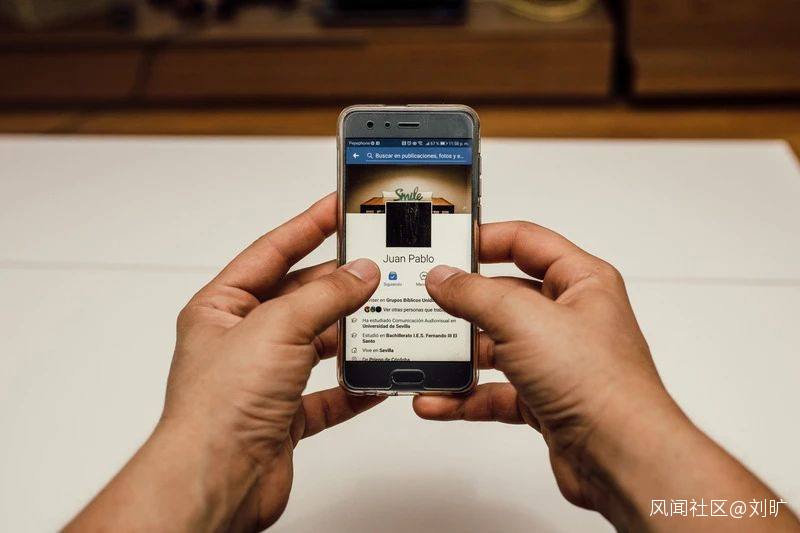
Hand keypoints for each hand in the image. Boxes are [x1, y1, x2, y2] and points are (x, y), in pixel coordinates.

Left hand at [66, 194, 382, 531]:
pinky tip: (377, 376)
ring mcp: (264, 379)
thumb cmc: (218, 407)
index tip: (337, 208)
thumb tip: (360, 273)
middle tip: (375, 265)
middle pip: (299, 298)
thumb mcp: (277, 328)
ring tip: (384, 315)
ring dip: (350, 334)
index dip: (307, 226)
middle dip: (338, 284)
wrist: (218, 480)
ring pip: (316, 345)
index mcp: (222, 308)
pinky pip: (327, 393)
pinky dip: (354, 385)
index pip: (271, 252)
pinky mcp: (284, 416)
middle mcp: (242, 341)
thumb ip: (325, 296)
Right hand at [414, 221, 798, 531]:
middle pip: (504, 297)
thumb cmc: (600, 383)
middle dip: (463, 304)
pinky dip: (464, 396)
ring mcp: (556, 361)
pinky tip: (437, 400)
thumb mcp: (523, 320)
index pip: (526, 242)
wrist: (619, 456)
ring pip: (496, 348)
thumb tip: (443, 279)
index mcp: (581, 282)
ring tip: (424, 355)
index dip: (485, 239)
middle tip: (426, 301)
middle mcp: (570, 318)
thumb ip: (475, 294)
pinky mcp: (544, 400)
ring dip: (459, 355)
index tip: (447, 246)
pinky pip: (494, 391)